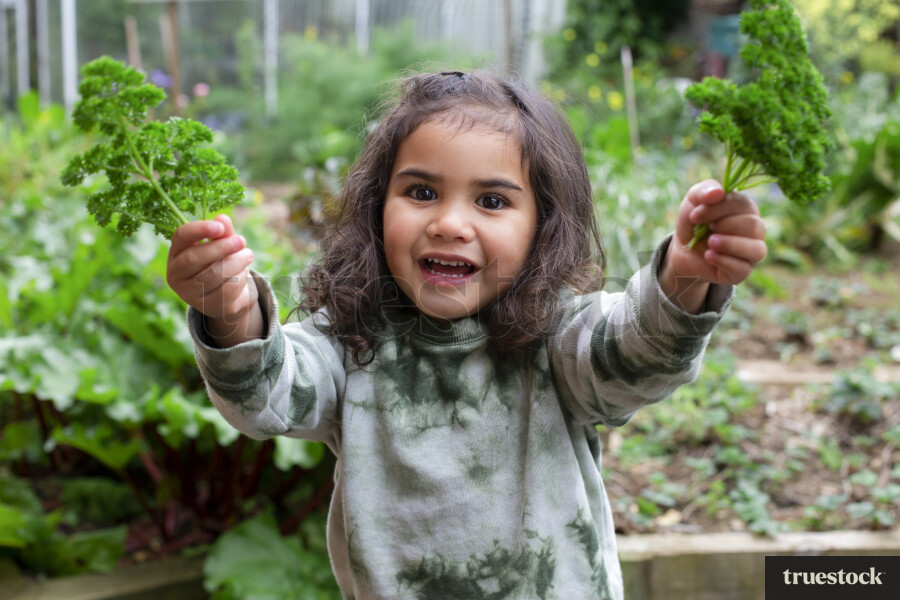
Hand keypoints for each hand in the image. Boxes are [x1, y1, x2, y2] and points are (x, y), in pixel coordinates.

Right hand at [166, 214, 262, 345]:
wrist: (226, 297)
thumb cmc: (220, 263)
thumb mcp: (220, 245)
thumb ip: (222, 232)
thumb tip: (223, 218)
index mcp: (175, 253)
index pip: (181, 236)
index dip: (200, 229)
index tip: (220, 227)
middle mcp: (176, 274)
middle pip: (195, 257)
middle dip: (222, 247)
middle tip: (241, 240)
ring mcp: (189, 293)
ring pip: (213, 274)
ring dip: (236, 262)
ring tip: (248, 255)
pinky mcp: (206, 307)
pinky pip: (226, 290)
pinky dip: (240, 278)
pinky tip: (244, 273)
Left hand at [669, 180, 767, 285]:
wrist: (683, 250)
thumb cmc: (694, 221)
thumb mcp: (693, 201)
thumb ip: (704, 190)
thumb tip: (718, 192)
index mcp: (746, 209)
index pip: (742, 204)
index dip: (717, 208)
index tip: (694, 215)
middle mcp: (755, 230)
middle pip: (754, 226)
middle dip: (726, 226)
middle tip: (707, 229)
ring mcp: (751, 252)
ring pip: (756, 249)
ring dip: (730, 244)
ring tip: (710, 243)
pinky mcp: (742, 271)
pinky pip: (742, 268)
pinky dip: (723, 261)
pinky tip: (708, 256)